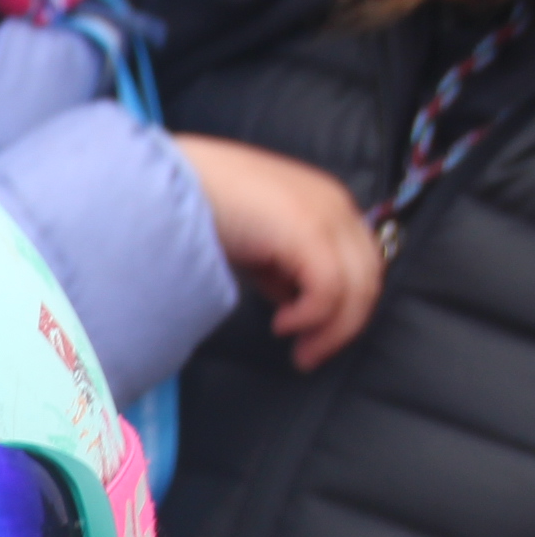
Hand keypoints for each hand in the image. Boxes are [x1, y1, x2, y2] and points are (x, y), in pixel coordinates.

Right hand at [177, 133, 385, 370]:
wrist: (168, 182)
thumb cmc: (197, 205)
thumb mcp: (252, 241)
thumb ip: (278, 266)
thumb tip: (290, 298)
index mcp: (325, 201)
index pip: (360, 263)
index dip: (343, 306)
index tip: (312, 336)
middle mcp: (335, 205)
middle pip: (369, 277)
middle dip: (343, 325)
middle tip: (310, 355)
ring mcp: (326, 215)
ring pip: (359, 287)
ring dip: (332, 329)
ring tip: (301, 351)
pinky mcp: (308, 231)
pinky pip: (330, 289)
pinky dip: (312, 316)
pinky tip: (283, 325)